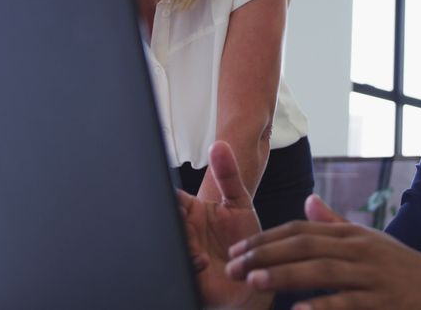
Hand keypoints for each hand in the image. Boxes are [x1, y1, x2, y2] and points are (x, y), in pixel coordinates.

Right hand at [178, 141, 270, 308]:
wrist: (255, 275)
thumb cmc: (244, 240)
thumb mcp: (239, 202)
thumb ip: (229, 174)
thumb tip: (219, 145)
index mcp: (191, 212)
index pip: (170, 196)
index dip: (165, 192)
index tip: (171, 192)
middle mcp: (184, 231)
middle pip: (166, 219)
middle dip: (168, 217)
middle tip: (180, 217)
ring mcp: (184, 253)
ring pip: (169, 242)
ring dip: (179, 241)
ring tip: (194, 243)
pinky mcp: (189, 276)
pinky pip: (180, 268)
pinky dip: (189, 263)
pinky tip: (201, 261)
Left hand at [225, 195, 420, 309]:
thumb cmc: (403, 268)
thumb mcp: (370, 241)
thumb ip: (335, 223)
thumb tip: (307, 201)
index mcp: (352, 234)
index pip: (301, 230)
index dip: (267, 238)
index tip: (237, 249)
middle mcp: (359, 249)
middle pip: (304, 245)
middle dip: (265, 254)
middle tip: (232, 266)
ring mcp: (372, 275)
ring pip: (321, 271)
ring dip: (284, 274)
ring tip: (254, 281)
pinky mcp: (383, 302)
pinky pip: (348, 303)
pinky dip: (322, 307)